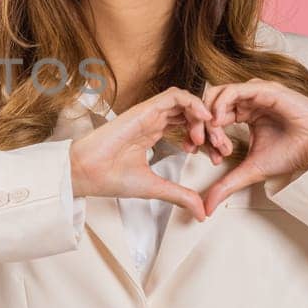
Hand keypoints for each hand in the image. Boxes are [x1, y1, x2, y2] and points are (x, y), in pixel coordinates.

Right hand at [69, 87, 232, 222]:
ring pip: (186, 102)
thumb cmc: (110, 178)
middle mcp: (152, 121)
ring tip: (211, 136)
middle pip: (191, 114)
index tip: (216, 157)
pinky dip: (193, 103)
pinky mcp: (144, 109)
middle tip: (220, 147)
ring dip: (204, 116)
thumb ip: (180, 196)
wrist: (87, 174)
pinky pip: (175, 96)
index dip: (207, 139)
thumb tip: (201, 212)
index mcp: (153, 134)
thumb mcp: (156, 188)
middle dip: (212, 129)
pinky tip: (205, 119)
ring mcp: (149, 113)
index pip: (187, 127)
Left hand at [198, 78, 307, 214]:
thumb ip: (226, 185)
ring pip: (217, 94)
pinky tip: (219, 122)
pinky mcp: (263, 89)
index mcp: (241, 114)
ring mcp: (253, 93)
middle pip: (208, 103)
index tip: (194, 150)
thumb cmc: (289, 154)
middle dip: (198, 123)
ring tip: (210, 136)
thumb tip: (206, 207)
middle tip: (196, 142)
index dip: (199, 132)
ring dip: (208, 114)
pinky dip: (221, 104)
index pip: (210, 116)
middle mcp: (245, 100)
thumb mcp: (249, 171)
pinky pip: (234, 90)